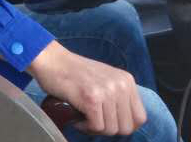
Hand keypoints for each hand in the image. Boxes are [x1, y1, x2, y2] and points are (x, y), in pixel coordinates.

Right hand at [28, 41, 146, 135]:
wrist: (51, 59)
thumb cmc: (74, 72)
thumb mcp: (105, 78)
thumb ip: (118, 95)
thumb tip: (125, 122)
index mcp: (126, 80)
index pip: (139, 118)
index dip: (123, 125)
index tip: (107, 120)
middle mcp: (120, 85)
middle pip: (126, 128)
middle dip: (107, 128)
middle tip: (92, 118)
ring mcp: (106, 91)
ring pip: (111, 130)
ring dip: (94, 128)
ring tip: (83, 115)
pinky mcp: (92, 99)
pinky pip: (96, 127)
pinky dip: (84, 127)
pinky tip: (76, 116)